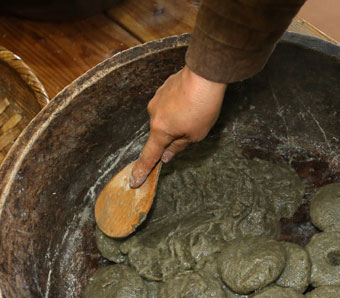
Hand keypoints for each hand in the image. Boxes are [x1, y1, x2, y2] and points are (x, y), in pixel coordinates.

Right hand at [130, 66, 226, 187]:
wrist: (204, 75)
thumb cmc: (202, 107)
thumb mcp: (195, 135)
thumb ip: (178, 146)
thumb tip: (166, 154)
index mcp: (160, 130)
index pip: (149, 155)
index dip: (142, 169)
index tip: (134, 180)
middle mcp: (153, 114)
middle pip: (161, 133)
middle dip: (174, 135)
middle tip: (193, 129)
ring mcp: (157, 99)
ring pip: (166, 117)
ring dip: (179, 118)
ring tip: (197, 112)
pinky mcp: (164, 88)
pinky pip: (170, 103)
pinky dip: (180, 106)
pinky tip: (192, 101)